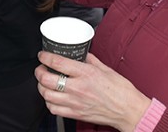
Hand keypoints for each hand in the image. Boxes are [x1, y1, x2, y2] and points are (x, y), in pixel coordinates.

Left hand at [35, 52, 150, 130]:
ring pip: (47, 95)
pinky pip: (54, 109)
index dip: (45, 57)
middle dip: (39, 72)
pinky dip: (49, 102)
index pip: (58, 63)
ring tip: (44, 83)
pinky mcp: (76, 114)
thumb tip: (81, 53)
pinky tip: (52, 97)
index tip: (42, 55)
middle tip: (41, 68)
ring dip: (41, 87)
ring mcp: (75, 102)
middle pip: (46, 80)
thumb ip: (90, 60)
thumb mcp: (105, 68)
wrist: (128, 110)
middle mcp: (78, 88)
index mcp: (86, 73)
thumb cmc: (120, 90)